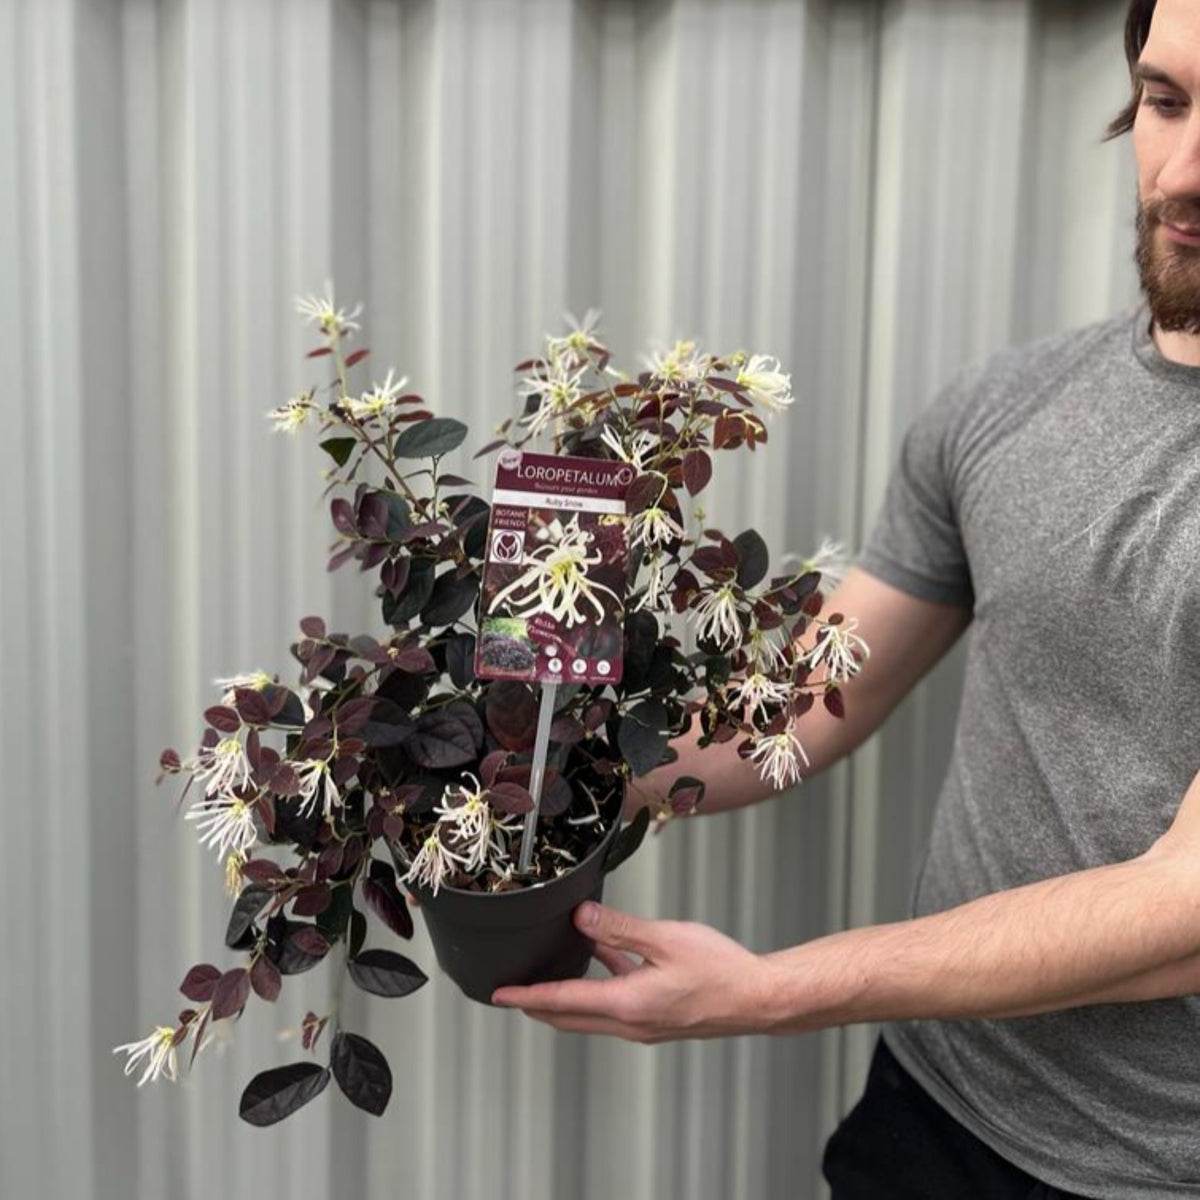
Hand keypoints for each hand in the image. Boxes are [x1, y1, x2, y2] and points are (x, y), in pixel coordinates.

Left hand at [490, 901, 780, 1041]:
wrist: (759, 999)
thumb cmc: (721, 970)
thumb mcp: (665, 939)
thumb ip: (619, 928)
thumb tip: (581, 917)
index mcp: (627, 1004)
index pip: (563, 1000)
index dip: (527, 995)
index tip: (499, 994)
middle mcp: (630, 1023)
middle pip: (569, 1016)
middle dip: (536, 1004)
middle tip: (509, 992)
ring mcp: (645, 1024)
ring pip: (591, 1013)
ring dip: (566, 998)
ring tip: (544, 978)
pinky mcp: (658, 1017)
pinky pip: (616, 1003)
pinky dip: (600, 985)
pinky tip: (603, 957)